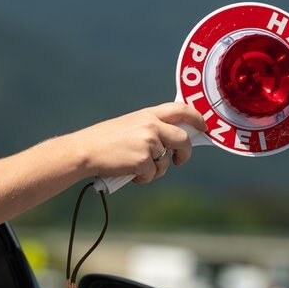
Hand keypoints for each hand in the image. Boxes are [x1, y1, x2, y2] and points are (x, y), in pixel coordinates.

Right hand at [69, 102, 206, 182]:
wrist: (85, 150)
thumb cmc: (105, 140)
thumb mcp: (130, 124)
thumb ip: (151, 127)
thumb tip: (172, 140)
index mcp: (148, 114)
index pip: (181, 109)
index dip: (197, 118)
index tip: (202, 127)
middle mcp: (152, 125)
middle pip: (183, 140)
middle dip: (185, 153)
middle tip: (179, 160)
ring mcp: (149, 142)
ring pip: (166, 162)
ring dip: (156, 169)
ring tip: (137, 167)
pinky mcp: (144, 160)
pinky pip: (153, 174)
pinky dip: (143, 178)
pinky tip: (130, 173)